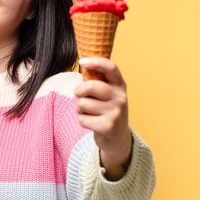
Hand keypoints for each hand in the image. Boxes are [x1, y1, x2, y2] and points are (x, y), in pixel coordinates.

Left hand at [74, 57, 132, 178]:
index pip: (111, 68)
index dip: (96, 62)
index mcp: (120, 85)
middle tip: (79, 95)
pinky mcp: (108, 127)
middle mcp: (120, 98)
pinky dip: (83, 121)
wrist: (118, 138)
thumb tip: (83, 63)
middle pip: (91, 87)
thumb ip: (98, 81)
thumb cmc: (107, 110)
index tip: (82, 61)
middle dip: (79, 90)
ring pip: (83, 104)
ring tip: (89, 112)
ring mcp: (115, 113)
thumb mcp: (108, 94)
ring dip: (80, 109)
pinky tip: (93, 123)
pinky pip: (83, 119)